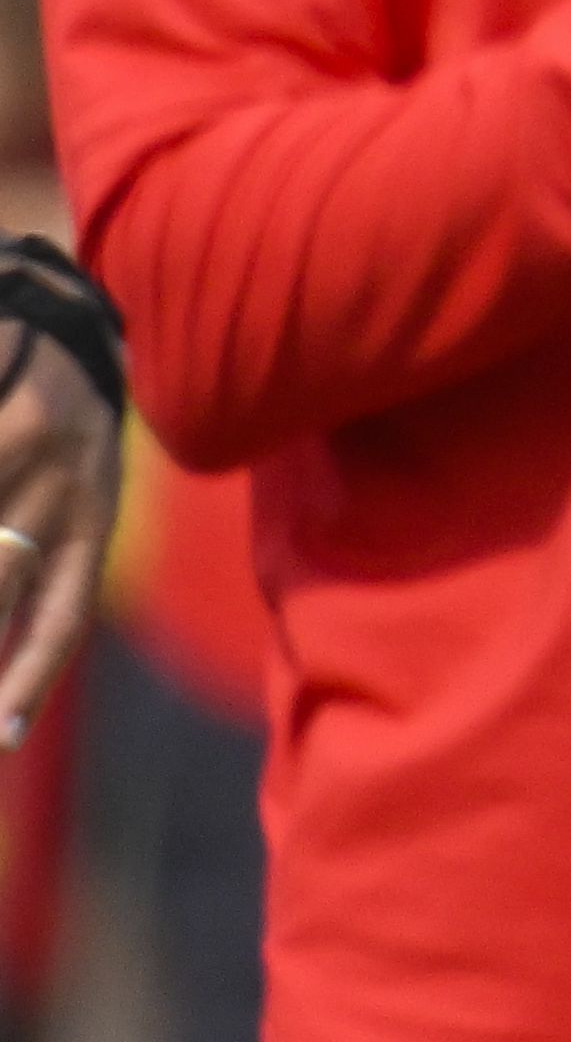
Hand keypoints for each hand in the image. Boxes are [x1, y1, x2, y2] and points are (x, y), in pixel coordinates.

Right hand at [0, 331, 120, 752]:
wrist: (66, 305)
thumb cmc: (68, 417)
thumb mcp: (83, 486)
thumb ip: (49, 558)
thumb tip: (12, 659)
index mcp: (92, 514)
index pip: (61, 612)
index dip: (29, 676)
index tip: (2, 737)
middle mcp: (59, 483)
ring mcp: (16, 436)